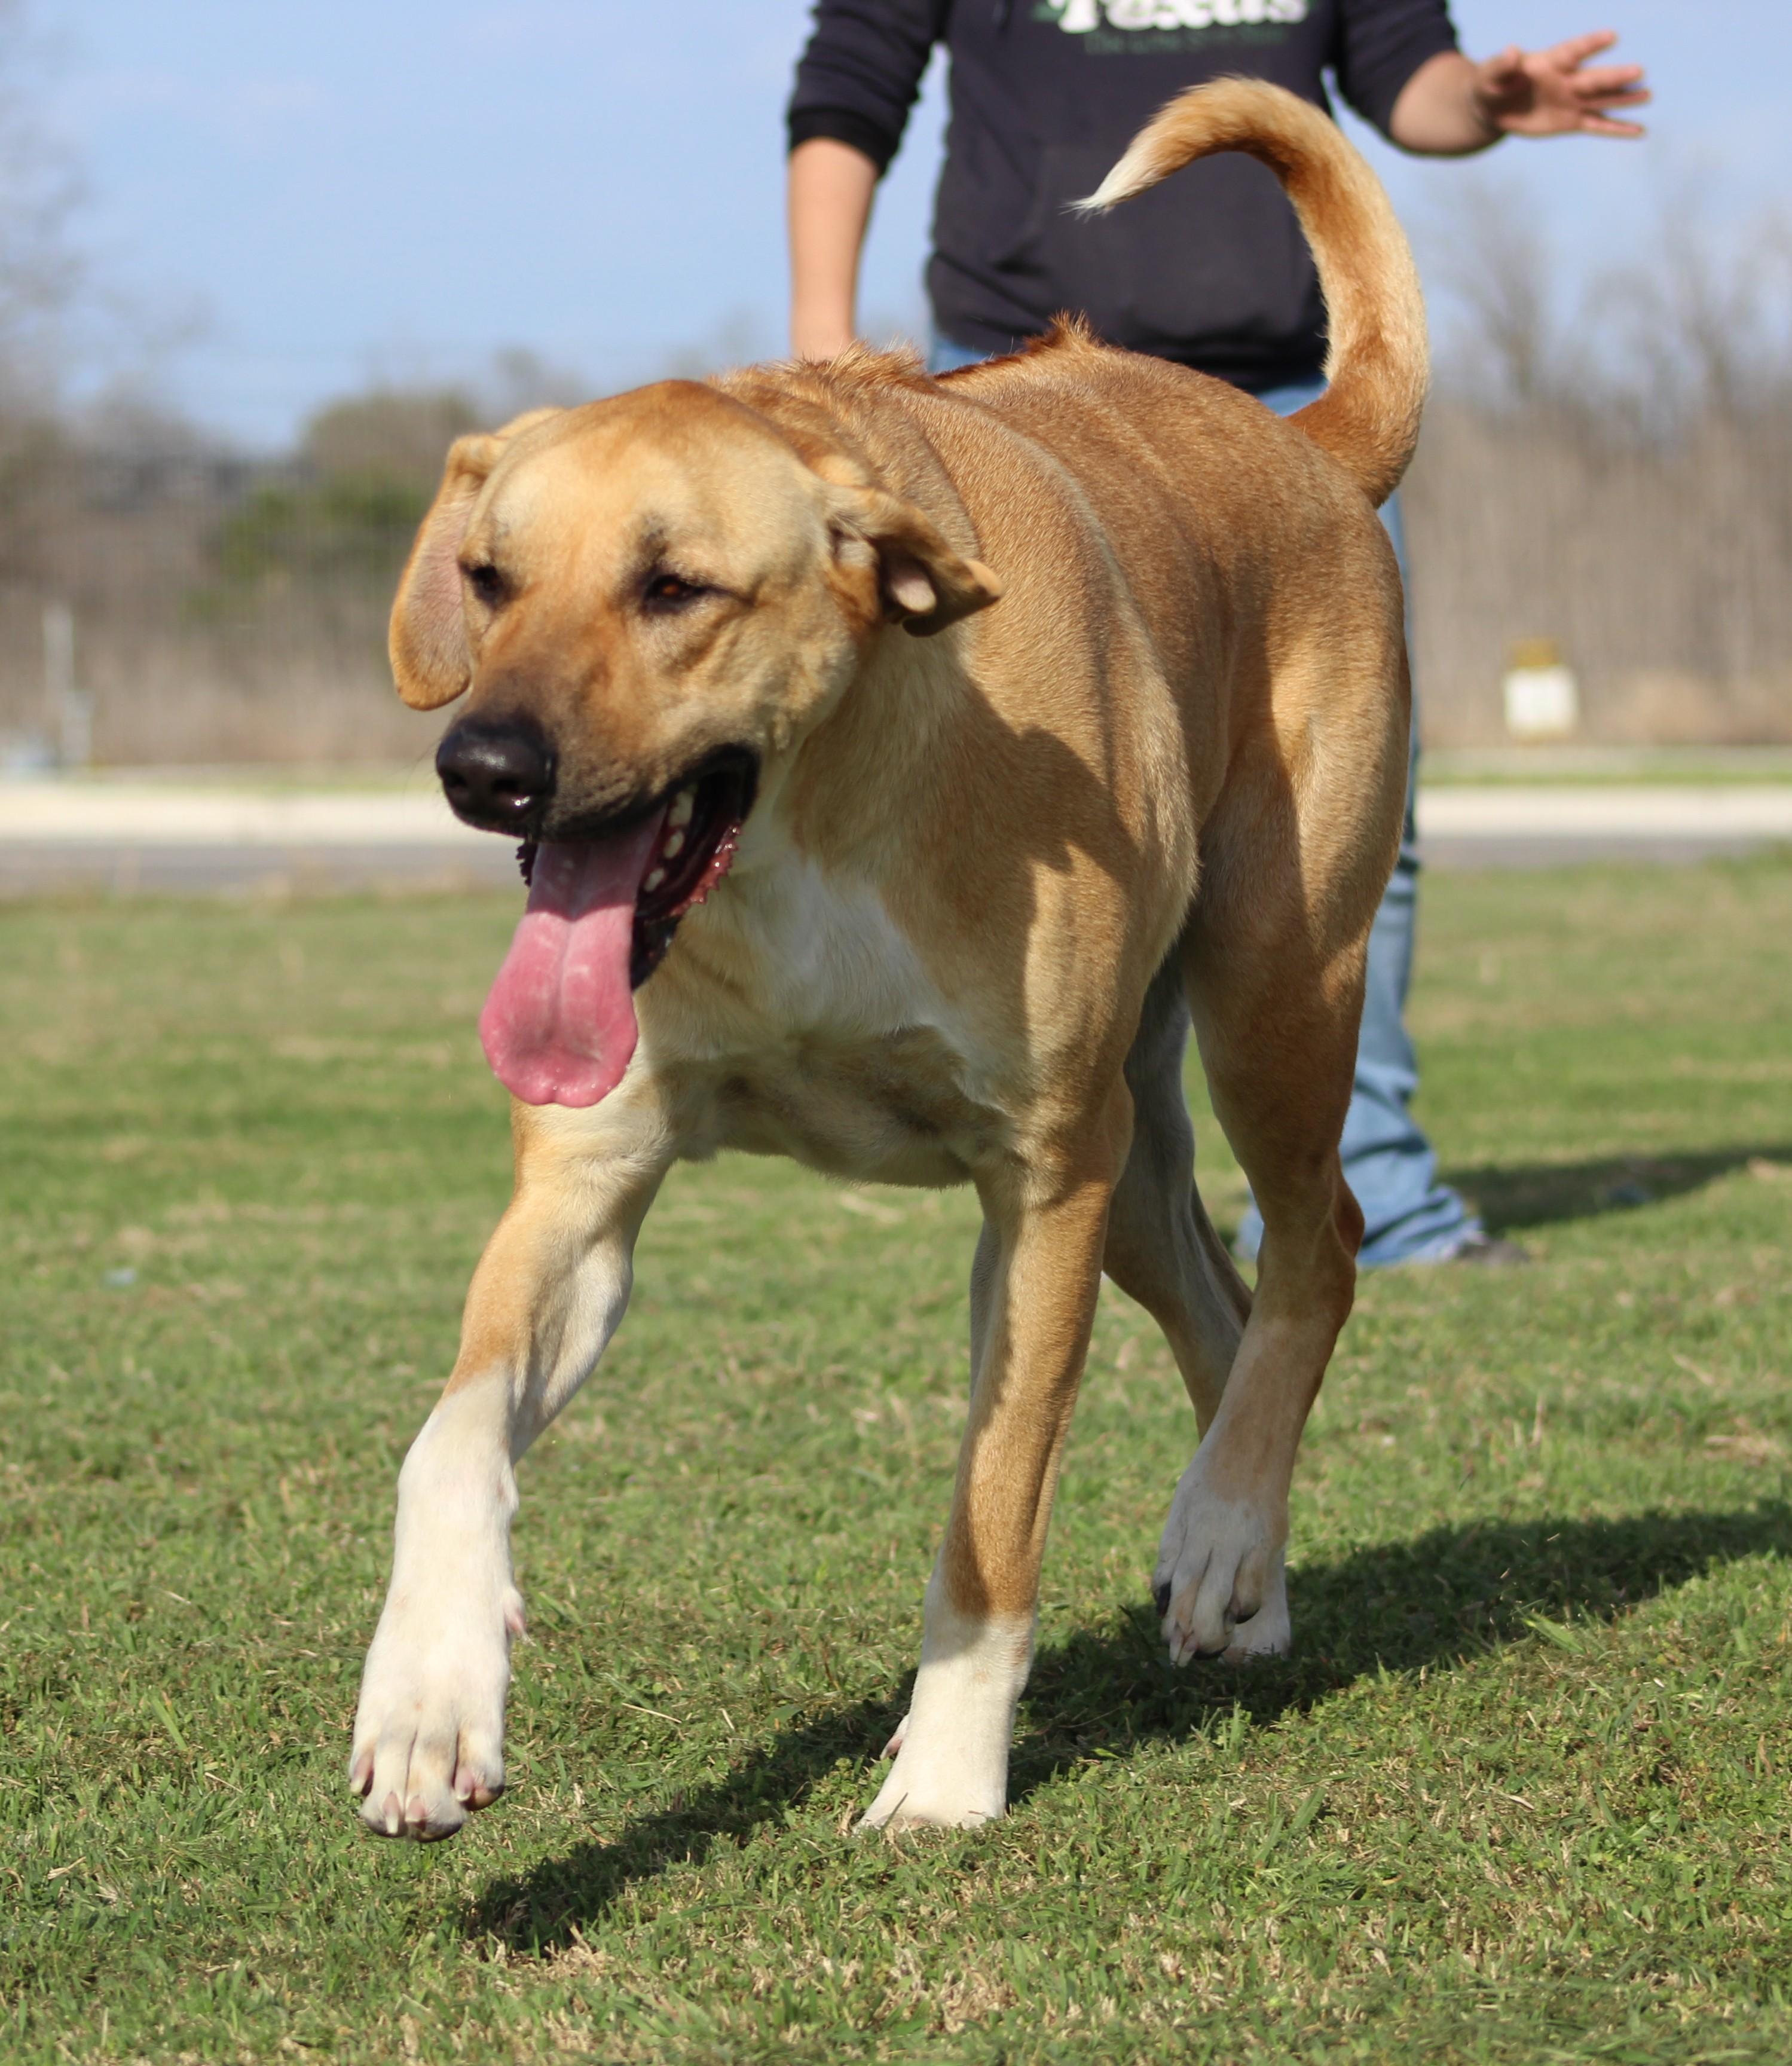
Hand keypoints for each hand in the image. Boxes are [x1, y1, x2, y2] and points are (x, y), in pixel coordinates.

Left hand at [1473, 29, 1649, 138]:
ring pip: (1602, 100)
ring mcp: (1572, 101)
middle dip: (1614, 76)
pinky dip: (1617, 129)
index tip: (1612, 36)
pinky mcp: (1571, 121)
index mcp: (1550, 63)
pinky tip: (1639, 131)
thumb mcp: (1488, 76)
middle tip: (1639, 71)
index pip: (1574, 51)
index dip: (1591, 44)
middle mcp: (1567, 80)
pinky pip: (1598, 126)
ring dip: (1624, 99)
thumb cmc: (1489, 85)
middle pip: (1593, 78)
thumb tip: (1512, 51)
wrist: (1492, 109)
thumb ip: (1501, 65)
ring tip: (1648, 95)